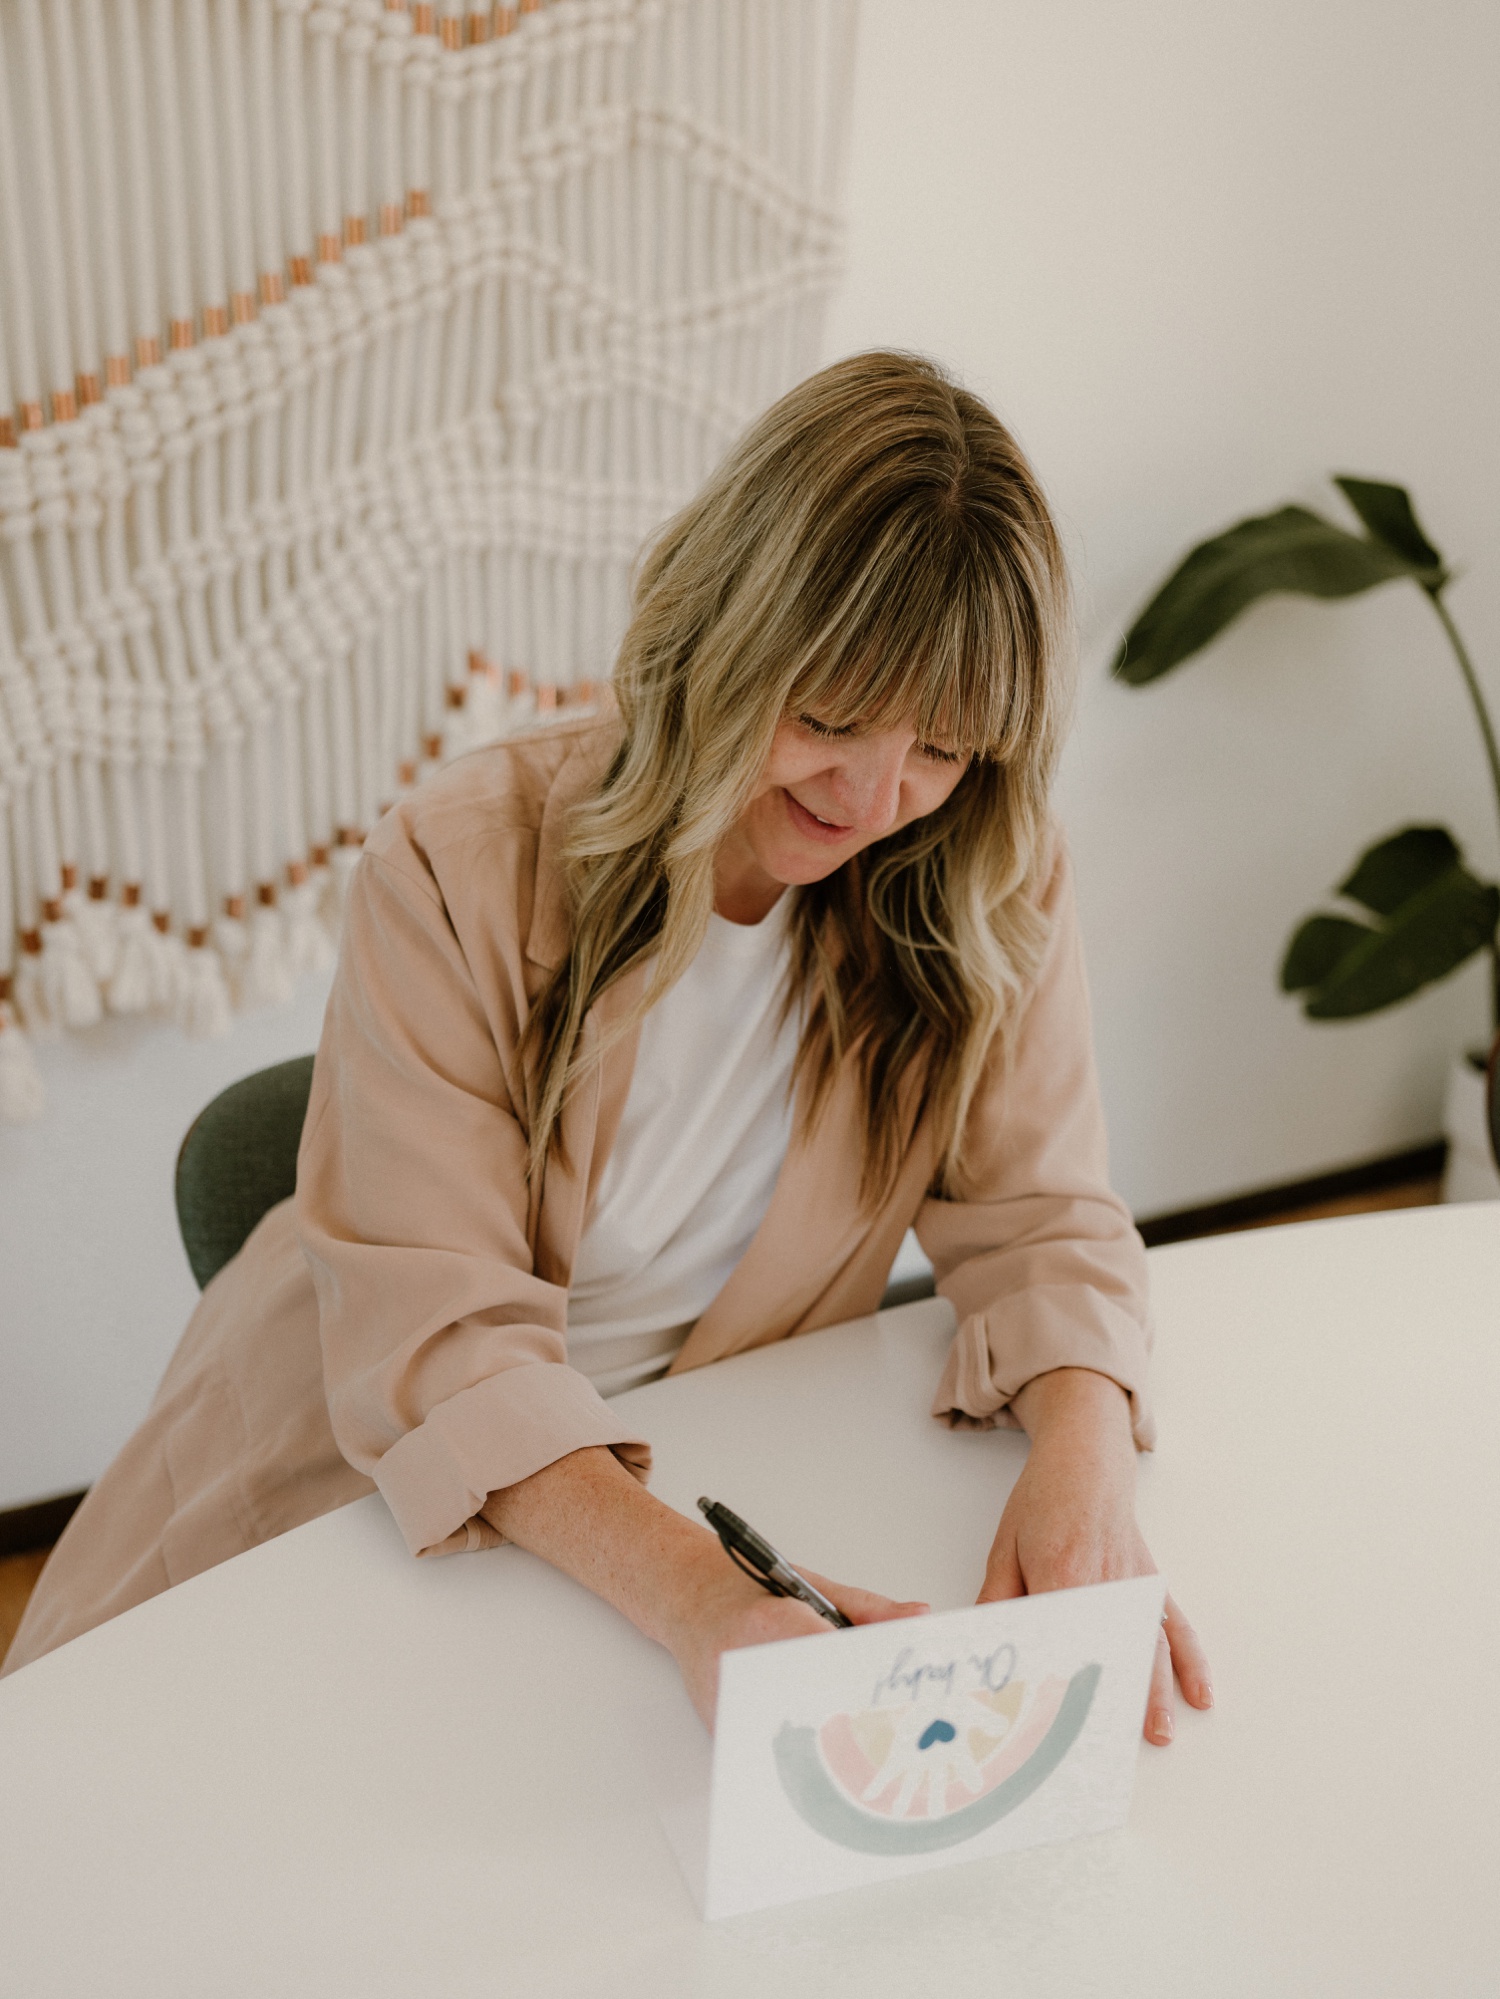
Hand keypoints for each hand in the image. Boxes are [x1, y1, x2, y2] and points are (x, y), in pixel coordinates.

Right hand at [484, 1446, 925, 1733]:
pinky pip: (770, 1747)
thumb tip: (920, 1620)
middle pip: (815, 1706)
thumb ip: (870, 1610)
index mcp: (767, 1623)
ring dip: (833, 1746)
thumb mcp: (814, 1586)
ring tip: (871, 1757)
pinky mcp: (720, 1731)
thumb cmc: (749, 1589)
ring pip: (793, 1737)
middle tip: (901, 1744)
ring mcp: (725, 1703)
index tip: (904, 1705)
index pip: (829, 1659)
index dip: (870, 1683)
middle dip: (859, 1724)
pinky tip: (830, 1757)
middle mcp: (740, 1667)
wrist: (686, 1597)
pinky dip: (804, 1753)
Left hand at [980, 1368, 1212, 1745]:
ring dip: (1153, 1693)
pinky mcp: (1150, 1582)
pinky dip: (1190, 1661)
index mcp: (1061, 1575)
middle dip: (1108, 1702)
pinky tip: (1199, 1693)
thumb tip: (988, 1645)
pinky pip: (1175, 1626)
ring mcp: (1133, 1585)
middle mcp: (1105, 1584)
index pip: (1060, 1642)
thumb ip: (998, 1601)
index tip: (1055, 1727)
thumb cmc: (1042, 1500)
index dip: (1056, 1685)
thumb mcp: (1005, 1547)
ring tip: (1155, 1734)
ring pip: (1147, 1647)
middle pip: (1109, 1653)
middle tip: (1105, 1749)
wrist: (1086, 1457)